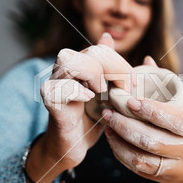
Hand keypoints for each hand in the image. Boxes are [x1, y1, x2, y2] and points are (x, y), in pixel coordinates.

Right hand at [39, 33, 135, 169]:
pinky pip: (58, 87)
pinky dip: (76, 92)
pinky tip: (87, 101)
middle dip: (115, 70)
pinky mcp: (50, 101)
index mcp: (79, 63)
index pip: (103, 49)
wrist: (73, 145)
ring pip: (68, 60)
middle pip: (92, 52)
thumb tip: (107, 37)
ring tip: (100, 95)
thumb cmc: (91, 117)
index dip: (121, 65)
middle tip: (121, 93)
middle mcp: (64, 69)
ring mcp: (54, 83)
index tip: (132, 86)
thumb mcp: (107, 90)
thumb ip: (110, 65)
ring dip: (93, 77)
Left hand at [102, 56, 182, 182]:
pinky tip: (113, 140)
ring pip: (143, 158)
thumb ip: (167, 86)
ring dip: (120, 141)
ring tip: (108, 125)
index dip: (151, 110)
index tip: (130, 101)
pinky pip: (139, 169)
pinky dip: (122, 154)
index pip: (174, 119)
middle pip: (152, 140)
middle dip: (126, 126)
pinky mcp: (164, 179)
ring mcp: (177, 167)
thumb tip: (146, 59)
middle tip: (109, 112)